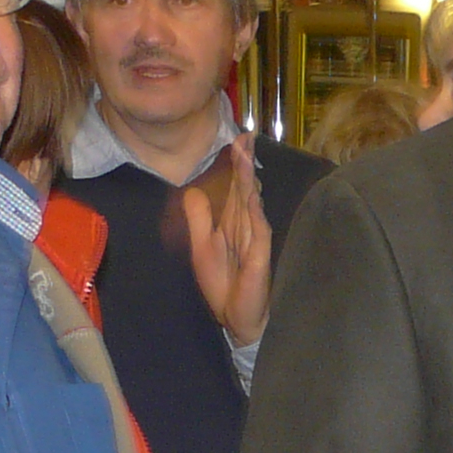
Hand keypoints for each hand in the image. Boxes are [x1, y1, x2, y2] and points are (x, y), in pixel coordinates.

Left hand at [175, 141, 272, 346]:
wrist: (236, 317)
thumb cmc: (223, 284)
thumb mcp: (202, 246)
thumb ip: (199, 218)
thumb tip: (193, 190)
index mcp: (232, 221)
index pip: (235, 186)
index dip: (236, 163)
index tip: (238, 139)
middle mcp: (246, 224)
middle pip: (245, 186)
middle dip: (244, 161)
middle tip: (246, 134)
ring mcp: (255, 237)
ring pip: (251, 200)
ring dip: (249, 177)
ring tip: (247, 153)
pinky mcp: (259, 254)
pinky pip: (257, 227)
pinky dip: (254, 209)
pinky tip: (252, 192)